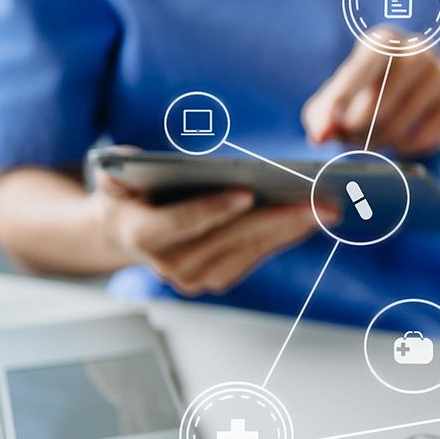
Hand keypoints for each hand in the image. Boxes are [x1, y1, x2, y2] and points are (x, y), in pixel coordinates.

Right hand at [91, 173, 337, 296]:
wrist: (125, 232)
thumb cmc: (127, 195)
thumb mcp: (113, 176)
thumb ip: (116, 168)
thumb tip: (128, 161)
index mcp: (142, 236)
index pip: (181, 223)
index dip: (213, 209)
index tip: (246, 194)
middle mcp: (171, 265)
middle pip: (231, 237)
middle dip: (277, 216)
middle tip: (317, 201)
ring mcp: (196, 277)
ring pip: (251, 249)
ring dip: (291, 228)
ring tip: (326, 207)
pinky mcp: (218, 277)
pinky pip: (257, 255)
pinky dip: (285, 236)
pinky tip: (312, 217)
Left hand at [302, 25, 439, 155]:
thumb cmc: (385, 87)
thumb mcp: (351, 91)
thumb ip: (323, 113)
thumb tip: (318, 136)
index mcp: (382, 40)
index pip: (356, 72)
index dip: (340, 101)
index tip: (326, 128)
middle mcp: (415, 50)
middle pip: (372, 109)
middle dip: (355, 133)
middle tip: (350, 138)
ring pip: (396, 129)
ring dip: (379, 143)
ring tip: (378, 136)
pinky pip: (421, 140)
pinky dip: (406, 147)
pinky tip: (407, 136)